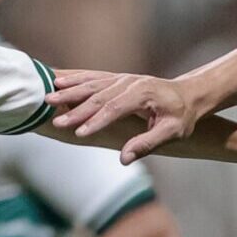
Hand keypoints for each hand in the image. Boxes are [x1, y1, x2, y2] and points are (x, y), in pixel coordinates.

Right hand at [47, 70, 207, 161]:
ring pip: (92, 84)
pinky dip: (75, 79)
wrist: (188, 95)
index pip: (115, 108)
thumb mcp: (172, 133)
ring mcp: (123, 78)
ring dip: (70, 91)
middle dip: (76, 109)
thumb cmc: (181, 117)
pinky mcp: (118, 78)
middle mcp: (130, 82)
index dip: (97, 121)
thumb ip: (147, 144)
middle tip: (57, 122)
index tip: (80, 134)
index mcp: (144, 94)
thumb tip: (124, 159)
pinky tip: (58, 81)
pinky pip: (93, 78)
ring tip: (48, 98)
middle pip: (99, 95)